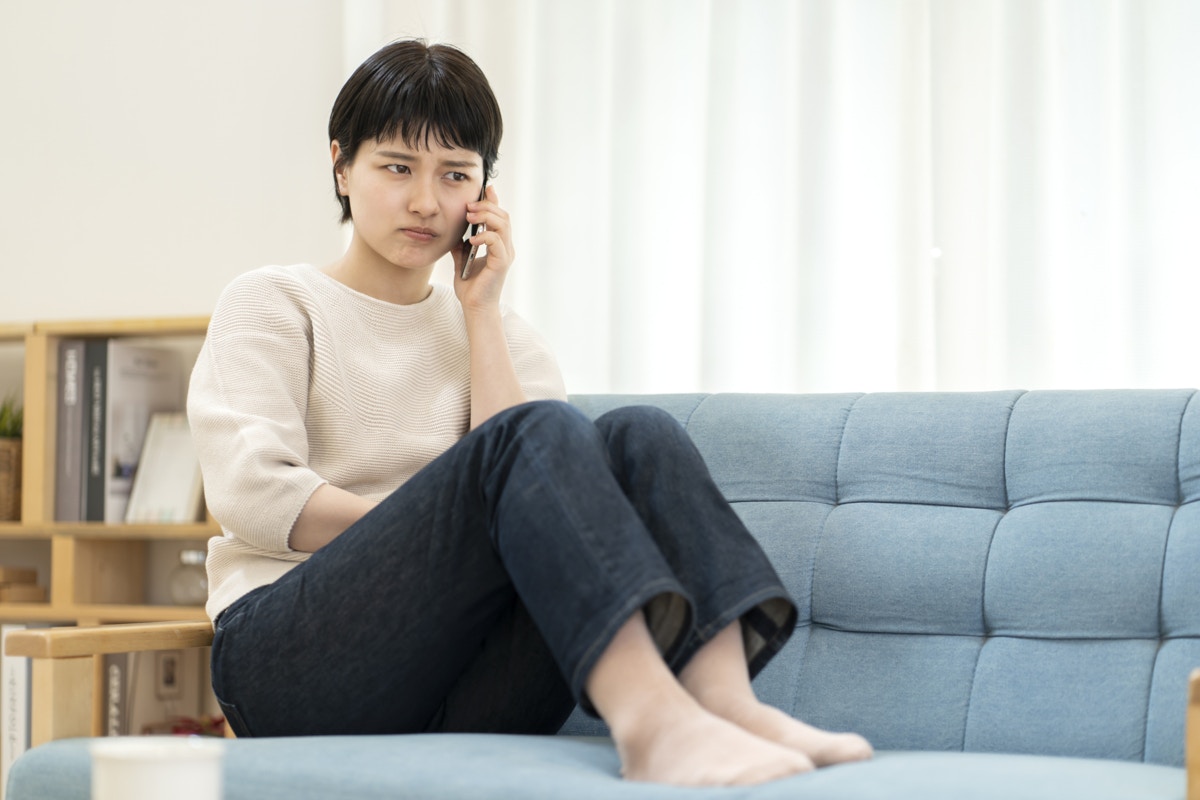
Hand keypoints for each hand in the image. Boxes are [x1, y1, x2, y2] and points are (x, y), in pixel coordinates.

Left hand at [452, 185, 512, 312]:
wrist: (475, 308)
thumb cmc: (471, 288)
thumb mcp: (461, 260)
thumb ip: (461, 245)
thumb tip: (455, 232)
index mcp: (499, 245)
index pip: (500, 217)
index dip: (494, 201)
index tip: (485, 188)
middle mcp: (506, 248)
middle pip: (503, 216)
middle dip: (487, 207)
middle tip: (469, 206)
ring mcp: (506, 255)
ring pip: (503, 225)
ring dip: (486, 217)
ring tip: (470, 217)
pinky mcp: (501, 263)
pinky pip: (496, 241)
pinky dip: (484, 236)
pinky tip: (471, 240)